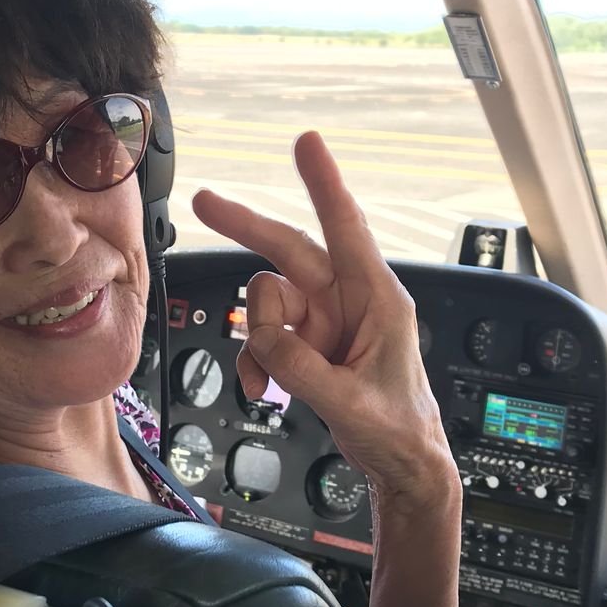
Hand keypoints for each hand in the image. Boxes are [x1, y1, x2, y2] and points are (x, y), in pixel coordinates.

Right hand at [190, 132, 457, 505]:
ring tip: (269, 381)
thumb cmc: (399, 428)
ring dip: (257, 341)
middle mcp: (349, 300)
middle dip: (246, 227)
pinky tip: (264, 388)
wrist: (401, 463)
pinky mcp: (308, 343)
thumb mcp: (350, 402)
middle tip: (205, 202)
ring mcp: (325, 321)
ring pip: (267, 303)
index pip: (347, 228)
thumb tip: (262, 341)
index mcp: (378, 299)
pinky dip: (255, 361)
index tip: (308, 143)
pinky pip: (263, 336)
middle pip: (288, 250)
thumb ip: (302, 368)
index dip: (325, 183)